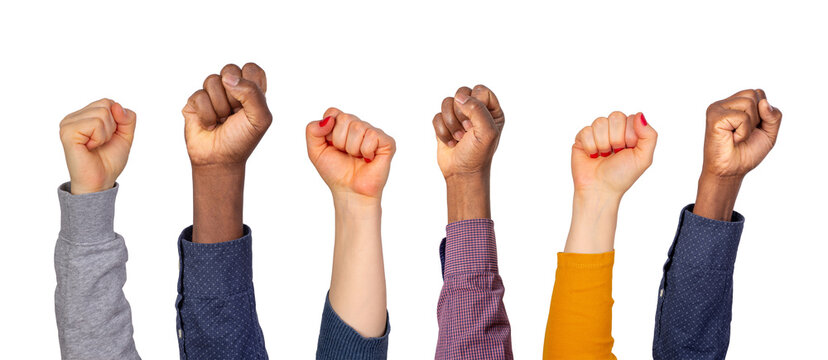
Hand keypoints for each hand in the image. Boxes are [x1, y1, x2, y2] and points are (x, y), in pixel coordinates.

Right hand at [59, 99, 136, 194]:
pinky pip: (95, 124)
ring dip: (106, 133)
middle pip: (106, 105)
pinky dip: (99, 138)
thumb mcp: (125, 135)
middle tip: (101, 143)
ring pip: (102, 113)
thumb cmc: (109, 160)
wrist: (101, 180)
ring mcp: (68, 124)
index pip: (108, 102)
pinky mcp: (67, 132)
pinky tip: (89, 147)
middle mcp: (73, 117)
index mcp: (83, 115)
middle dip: (112, 126)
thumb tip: (116, 105)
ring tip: (95, 145)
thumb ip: (127, 118)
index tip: (109, 137)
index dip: (117, 120)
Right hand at [182, 62, 270, 243]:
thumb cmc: (242, 139)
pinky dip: (207, 115)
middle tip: (234, 113)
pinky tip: (210, 124)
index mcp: (251, 89)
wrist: (219, 159)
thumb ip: (252, 93)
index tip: (249, 104)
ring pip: (212, 80)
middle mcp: (232, 88)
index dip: (250, 83)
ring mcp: (212, 93)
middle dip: (233, 95)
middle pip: (230, 69)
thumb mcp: (260, 118)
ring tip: (222, 120)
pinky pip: (199, 96)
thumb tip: (228, 78)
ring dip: (219, 107)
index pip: (251, 68)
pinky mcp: (195, 101)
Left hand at [306, 108, 395, 201]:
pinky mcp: (387, 142)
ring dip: (352, 148)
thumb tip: (328, 120)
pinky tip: (367, 159)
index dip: (329, 131)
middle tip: (345, 154)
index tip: (332, 146)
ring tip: (356, 158)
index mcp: (343, 126)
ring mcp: (373, 133)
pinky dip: (365, 151)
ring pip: (358, 127)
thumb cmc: (336, 172)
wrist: (349, 191)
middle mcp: (359, 126)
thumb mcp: (315, 151)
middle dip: (340, 141)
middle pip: (345, 118)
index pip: (333, 112)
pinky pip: (372, 135)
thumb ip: (312, 130)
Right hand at [431, 85, 502, 221]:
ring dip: (450, 123)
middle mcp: (475, 110)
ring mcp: (458, 116)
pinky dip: (441, 131)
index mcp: (491, 110)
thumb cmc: (478, 155)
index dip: (474, 103)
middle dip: (460, 114)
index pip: (480, 90)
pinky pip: (436, 116)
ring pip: (446, 102)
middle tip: (466, 130)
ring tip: (458, 138)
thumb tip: (460, 97)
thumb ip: (477, 109)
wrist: (462, 173)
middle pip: (461, 93)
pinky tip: (450, 142)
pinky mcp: (444, 123)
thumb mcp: (486, 132)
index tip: (475, 123)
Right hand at [572, 111, 656, 197]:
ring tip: (603, 155)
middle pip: (616, 116)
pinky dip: (590, 147)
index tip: (627, 150)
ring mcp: (597, 133)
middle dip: (616, 138)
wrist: (600, 189)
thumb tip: (639, 115)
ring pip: (600, 122)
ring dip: (603, 143)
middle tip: (615, 153)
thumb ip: (649, 135)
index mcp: (630, 133)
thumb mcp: (643, 158)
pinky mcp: (582, 138)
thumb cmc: (621, 176)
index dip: (629, 135)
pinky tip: (592, 155)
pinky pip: (586, 131)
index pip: (631, 118)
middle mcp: (613, 130)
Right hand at [701, 89, 781, 177]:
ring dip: (750, 125)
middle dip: (758, 117)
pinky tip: (732, 139)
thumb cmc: (747, 153)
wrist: (731, 171)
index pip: (758, 93)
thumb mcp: (769, 132)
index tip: (751, 128)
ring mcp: (717, 109)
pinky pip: (742, 117)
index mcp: (734, 104)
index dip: (763, 112)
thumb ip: (773, 115)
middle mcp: (724, 104)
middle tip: (743, 133)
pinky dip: (743, 132)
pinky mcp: (714, 117)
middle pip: (754, 94)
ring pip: (749, 102)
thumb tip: (763, 102)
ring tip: (737, 136)